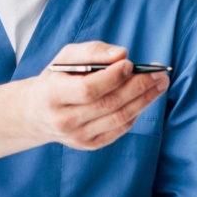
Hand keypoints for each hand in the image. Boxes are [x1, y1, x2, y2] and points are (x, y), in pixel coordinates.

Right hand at [20, 42, 168, 150]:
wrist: (36, 113)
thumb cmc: (56, 78)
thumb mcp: (65, 58)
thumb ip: (92, 51)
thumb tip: (122, 54)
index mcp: (53, 95)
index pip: (88, 89)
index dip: (112, 77)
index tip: (130, 63)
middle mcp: (64, 120)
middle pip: (109, 104)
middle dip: (138, 87)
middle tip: (159, 73)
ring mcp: (78, 136)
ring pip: (119, 118)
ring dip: (145, 99)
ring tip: (160, 83)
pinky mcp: (89, 144)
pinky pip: (120, 128)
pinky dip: (136, 112)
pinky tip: (145, 98)